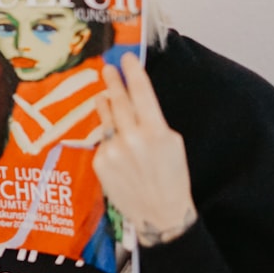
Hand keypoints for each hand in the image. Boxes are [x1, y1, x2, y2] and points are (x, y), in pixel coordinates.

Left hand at [93, 53, 196, 245]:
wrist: (160, 214)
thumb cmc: (172, 178)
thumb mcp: (173, 144)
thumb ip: (153, 121)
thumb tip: (136, 102)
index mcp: (156, 132)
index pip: (142, 93)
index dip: (134, 73)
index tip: (127, 58)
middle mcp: (132, 139)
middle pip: (119, 101)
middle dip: (114, 83)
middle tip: (109, 69)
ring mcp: (113, 151)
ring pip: (106, 118)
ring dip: (105, 103)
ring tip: (104, 93)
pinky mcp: (100, 162)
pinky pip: (103, 141)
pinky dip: (108, 137)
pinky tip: (115, 139)